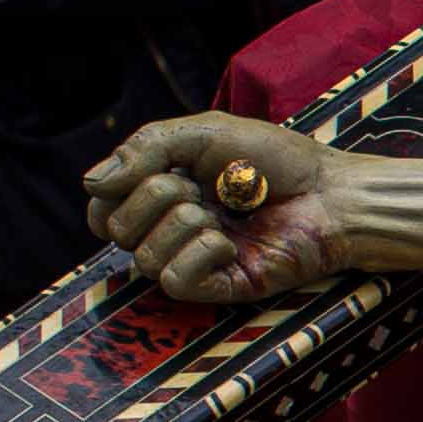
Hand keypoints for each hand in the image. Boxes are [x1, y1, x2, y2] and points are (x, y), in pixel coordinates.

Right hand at [91, 111, 360, 302]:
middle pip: (115, 229)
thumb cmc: (276, 160)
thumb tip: (91, 183)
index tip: (155, 168)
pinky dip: (198, 255)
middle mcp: (171, 229)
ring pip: (143, 258)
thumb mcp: (204, 133)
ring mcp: (194, 261)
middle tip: (201, 186)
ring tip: (221, 214)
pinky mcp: (220, 288)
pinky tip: (228, 243)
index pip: (100, 206)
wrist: (331, 192)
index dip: (111, 191)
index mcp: (161, 193)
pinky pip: (175, 283)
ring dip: (183, 224)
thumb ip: (145, 149)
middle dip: (155, 196)